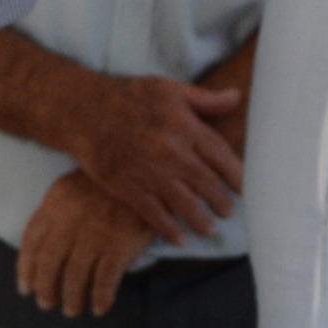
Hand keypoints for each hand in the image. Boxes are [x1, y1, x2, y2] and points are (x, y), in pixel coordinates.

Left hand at [18, 173, 157, 317]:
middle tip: (46, 304)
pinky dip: (100, 298)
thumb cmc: (109, 184)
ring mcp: (95, 233)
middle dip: (45, 288)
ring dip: (71, 298)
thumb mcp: (75, 187)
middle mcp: (71, 219)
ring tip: (71, 310)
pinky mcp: (120, 244)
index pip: (32, 240)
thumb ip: (56, 212)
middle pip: (49, 262)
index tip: (25, 288)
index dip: (25, 268)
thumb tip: (40, 247)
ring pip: (74, 275)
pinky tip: (99, 308)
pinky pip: (105, 280)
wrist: (147, 172)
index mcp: (56, 201)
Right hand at [70, 74, 244, 241]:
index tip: (246, 187)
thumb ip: (205, 99)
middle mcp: (170, 150)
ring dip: (201, 219)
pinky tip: (180, 239)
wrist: (82, 111)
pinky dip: (169, 229)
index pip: (220, 154)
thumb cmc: (129, 96)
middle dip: (221, 201)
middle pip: (206, 182)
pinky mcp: (128, 187)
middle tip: (229, 212)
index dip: (237, 174)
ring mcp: (149, 171)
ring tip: (211, 229)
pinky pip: (154, 214)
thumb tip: (237, 98)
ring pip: (184, 202)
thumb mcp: (169, 88)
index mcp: (183, 125)